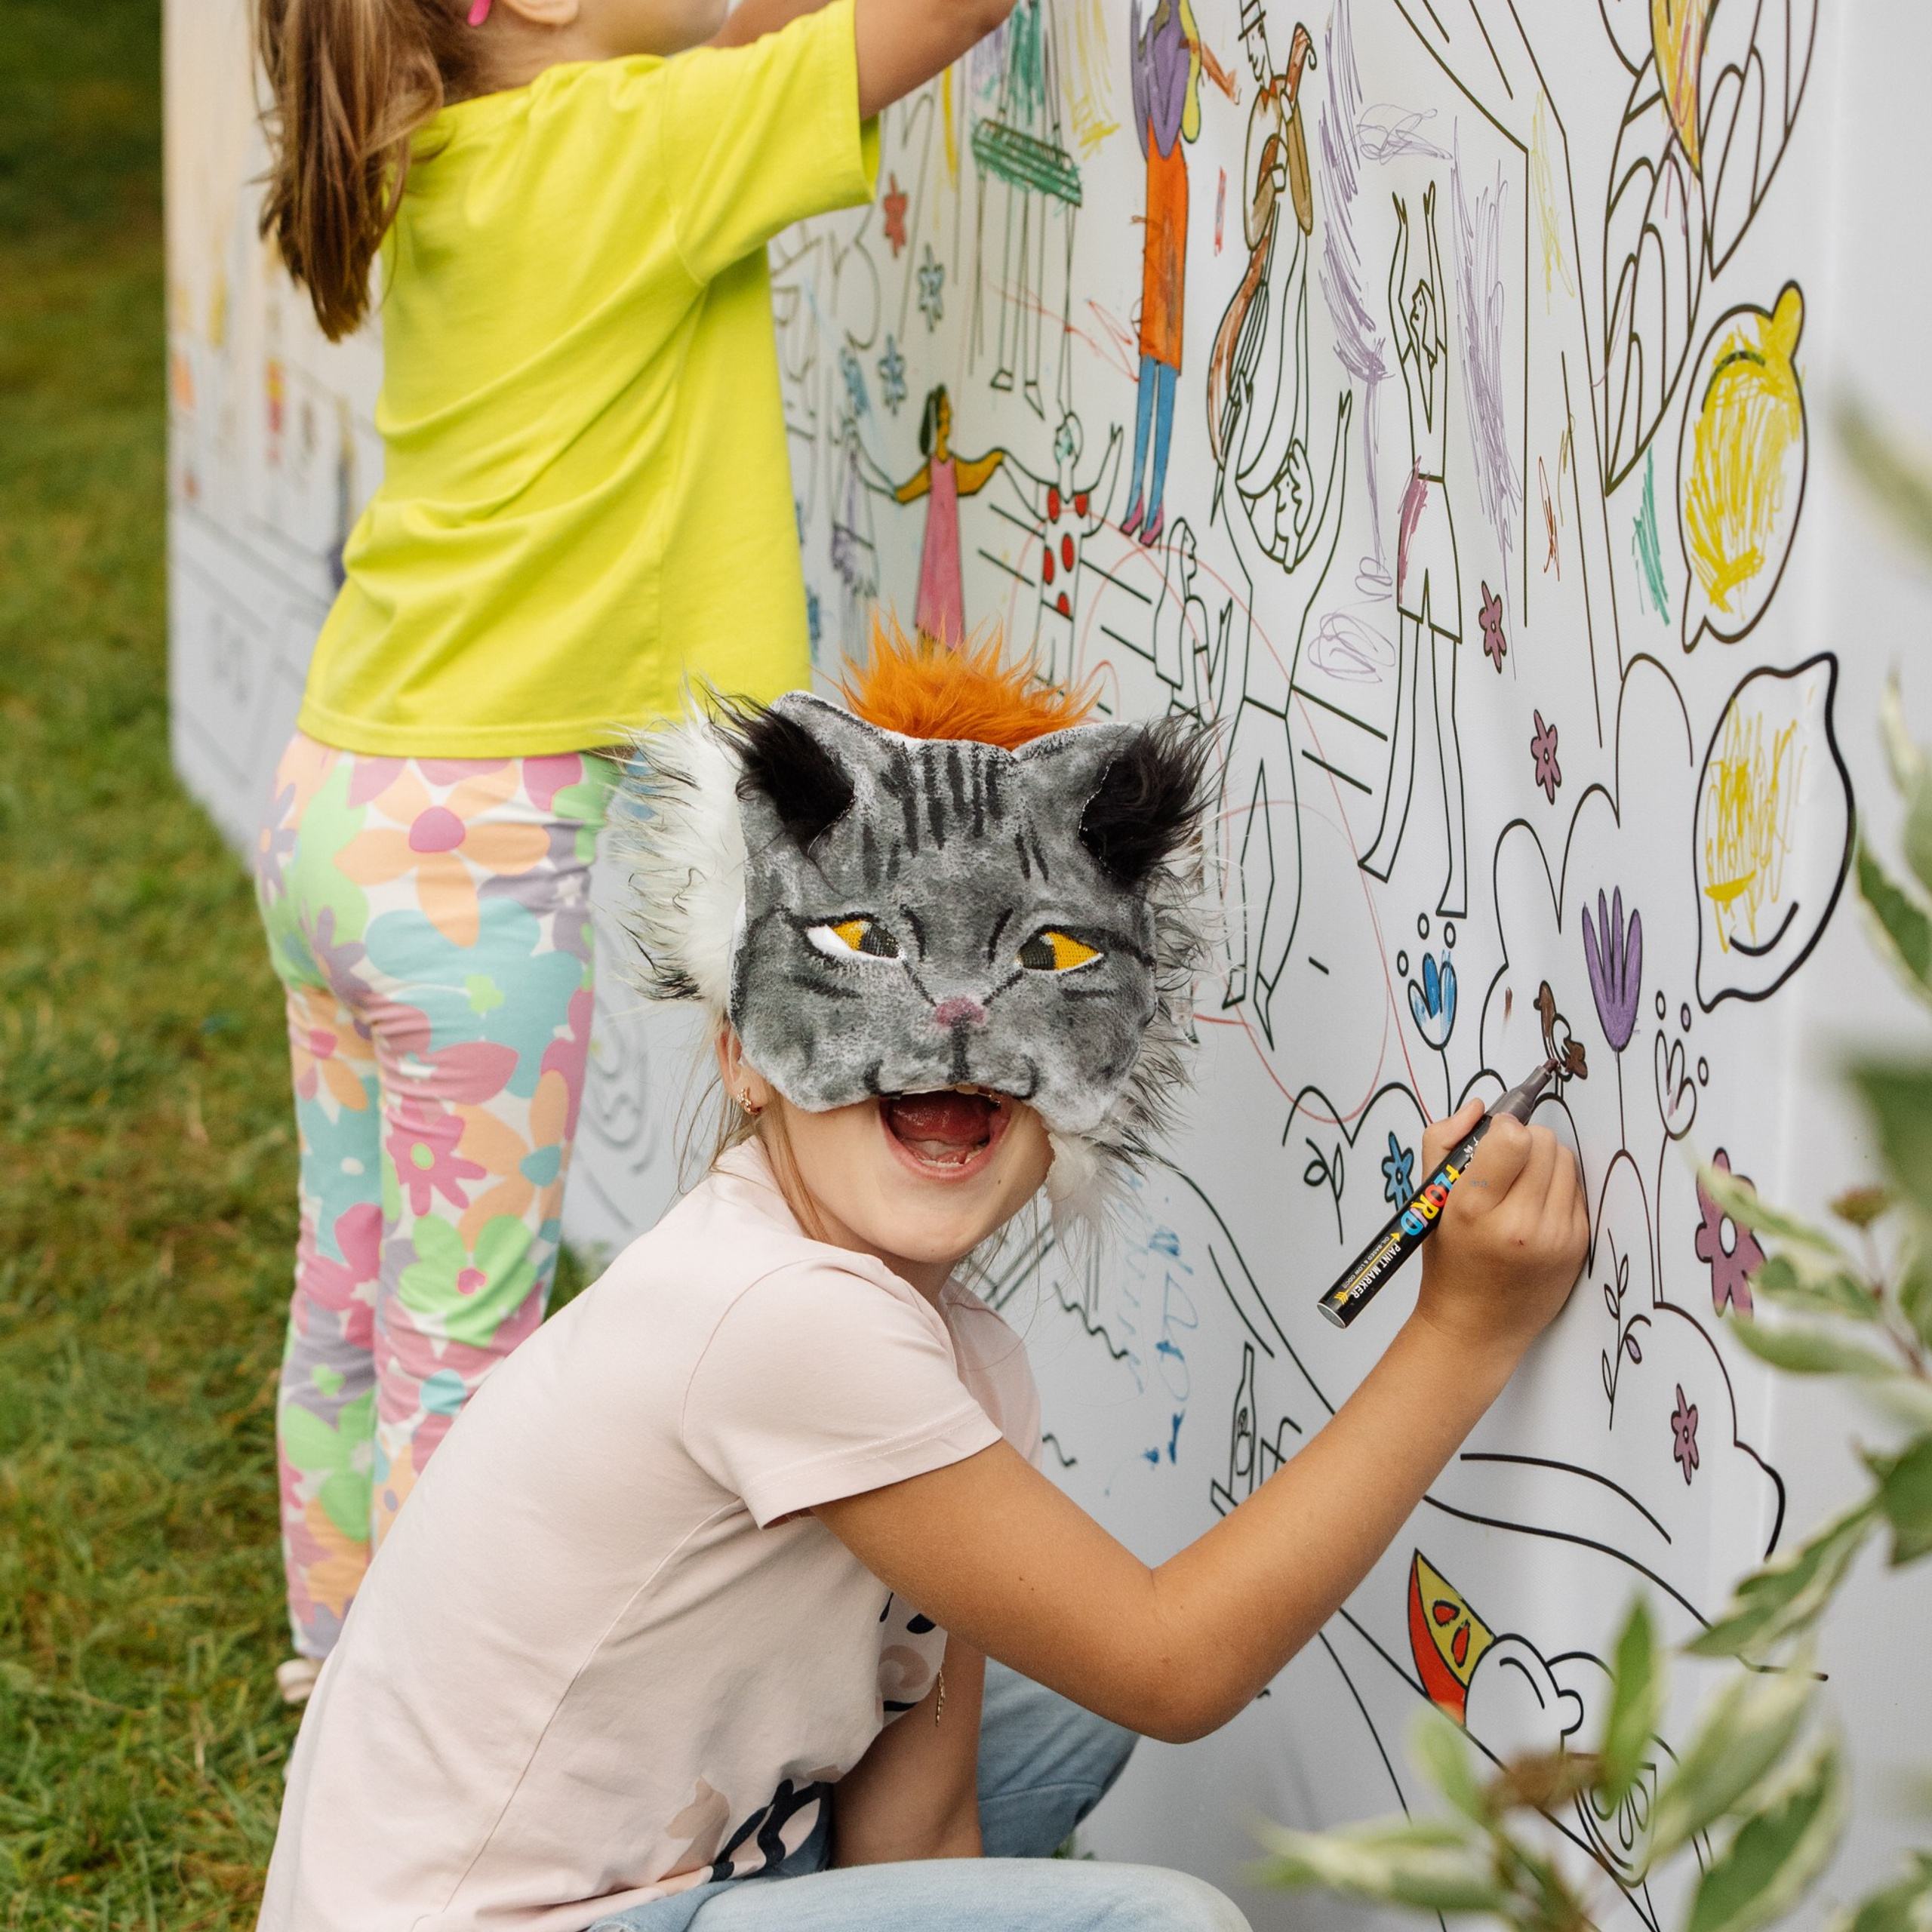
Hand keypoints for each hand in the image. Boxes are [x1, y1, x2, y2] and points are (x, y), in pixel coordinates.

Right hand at [1412, 1097, 1587, 1369]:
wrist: (1476, 1326)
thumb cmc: (1449, 1259)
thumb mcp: (1429, 1198)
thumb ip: (1444, 1140)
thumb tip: (1480, 1107)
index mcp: (1475, 1209)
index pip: (1513, 1137)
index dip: (1503, 1129)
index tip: (1492, 1141)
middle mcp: (1520, 1224)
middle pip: (1545, 1142)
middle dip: (1525, 1143)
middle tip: (1505, 1167)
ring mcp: (1555, 1237)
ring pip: (1567, 1160)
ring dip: (1545, 1162)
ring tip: (1521, 1187)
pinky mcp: (1578, 1245)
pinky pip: (1578, 1188)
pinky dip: (1558, 1188)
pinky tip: (1536, 1208)